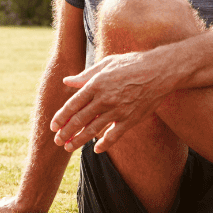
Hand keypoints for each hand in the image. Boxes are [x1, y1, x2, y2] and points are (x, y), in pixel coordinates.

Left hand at [49, 49, 179, 153]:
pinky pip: (114, 135)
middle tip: (57, 141)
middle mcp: (104, 99)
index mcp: (96, 84)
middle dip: (66, 132)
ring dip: (79, 140)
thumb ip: (85, 75)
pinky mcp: (130, 119)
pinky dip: (104, 144)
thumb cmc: (131, 64)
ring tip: (69, 148)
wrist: (159, 71)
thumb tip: (67, 81)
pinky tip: (96, 149)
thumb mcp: (106, 64)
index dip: (61, 116)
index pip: (73, 104)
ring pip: (93, 130)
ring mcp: (117, 110)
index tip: (53, 126)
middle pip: (80, 119)